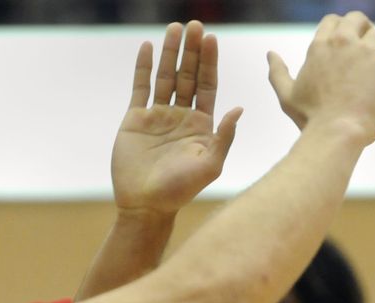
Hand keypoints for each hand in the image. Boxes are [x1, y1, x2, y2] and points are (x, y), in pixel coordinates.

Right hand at [111, 20, 242, 214]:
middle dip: (192, 51)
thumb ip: (224, 137)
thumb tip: (239, 109)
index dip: (210, 62)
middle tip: (195, 25)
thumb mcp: (210, 165)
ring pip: (165, 77)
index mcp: (202, 125)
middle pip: (188, 75)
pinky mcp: (136, 119)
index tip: (211, 39)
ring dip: (170, 52)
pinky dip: (144, 67)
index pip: (208, 86)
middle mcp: (181, 117)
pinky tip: (148, 46)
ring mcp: (158, 116)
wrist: (146, 204)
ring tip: (174, 28)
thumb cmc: (181, 190)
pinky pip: (141, 87)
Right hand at [266, 12, 374, 145]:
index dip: (343, 26)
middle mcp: (344, 43)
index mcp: (320, 47)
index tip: (350, 37)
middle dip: (366, 26)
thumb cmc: (311, 119)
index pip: (333, 21)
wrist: (336, 133)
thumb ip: (278, 72)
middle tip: (372, 39)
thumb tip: (270, 54)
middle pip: (358, 19)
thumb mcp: (287, 94)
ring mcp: (367, 54)